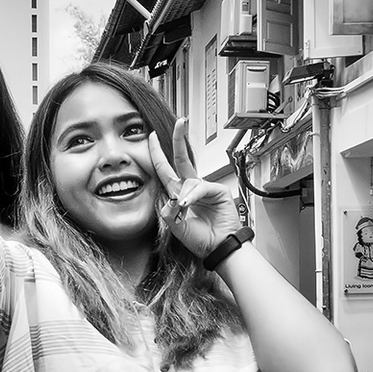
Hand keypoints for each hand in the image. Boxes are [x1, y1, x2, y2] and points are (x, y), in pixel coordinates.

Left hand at [149, 118, 240, 258]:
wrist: (217, 248)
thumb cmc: (199, 239)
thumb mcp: (175, 226)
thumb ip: (168, 212)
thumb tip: (171, 198)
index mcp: (179, 193)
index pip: (166, 169)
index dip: (159, 153)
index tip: (153, 137)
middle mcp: (191, 188)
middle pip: (182, 158)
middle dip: (179, 139)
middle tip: (180, 123)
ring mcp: (205, 188)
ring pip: (189, 180)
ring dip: (184, 195)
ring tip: (184, 209)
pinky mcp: (218, 191)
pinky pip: (201, 188)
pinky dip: (193, 196)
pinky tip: (189, 204)